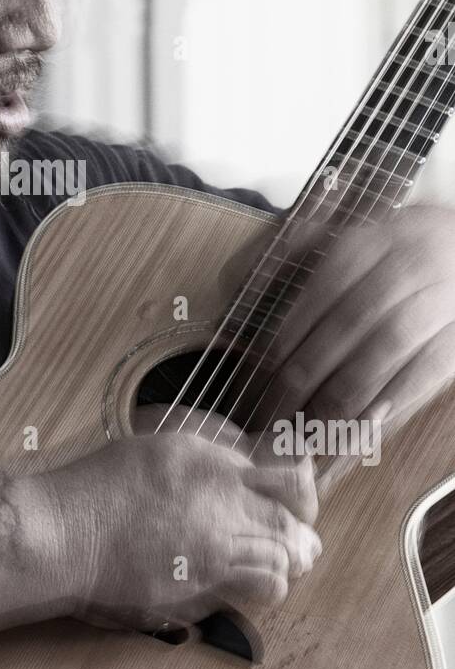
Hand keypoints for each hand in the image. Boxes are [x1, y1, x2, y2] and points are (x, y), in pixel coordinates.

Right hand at [47, 407, 319, 633]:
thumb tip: (244, 471)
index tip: (296, 502)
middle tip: (303, 542)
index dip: (299, 493)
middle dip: (300, 532)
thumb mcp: (158, 451)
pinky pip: (258, 586)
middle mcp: (218, 499)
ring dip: (287, 560)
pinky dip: (267, 585)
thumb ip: (206, 460)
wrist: (63, 531)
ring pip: (283, 555)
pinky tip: (255, 584)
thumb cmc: (97, 489)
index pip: (284, 476)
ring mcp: (212, 544)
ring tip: (280, 562)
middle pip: (290, 519)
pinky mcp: (200, 584)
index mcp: (208, 462)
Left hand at [259, 205, 454, 430]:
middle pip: (350, 322)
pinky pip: (424, 374)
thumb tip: (233, 280)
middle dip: (308, 374)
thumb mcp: (350, 237)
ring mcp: (439, 301)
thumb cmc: (397, 252)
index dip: (289, 334)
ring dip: (344, 397)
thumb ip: (294, 252)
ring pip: (386, 351)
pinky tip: (360, 429)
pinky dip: (389, 406)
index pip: (322, 288)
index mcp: (370, 241)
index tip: (260, 373)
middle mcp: (407, 265)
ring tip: (309, 431)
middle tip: (275, 413)